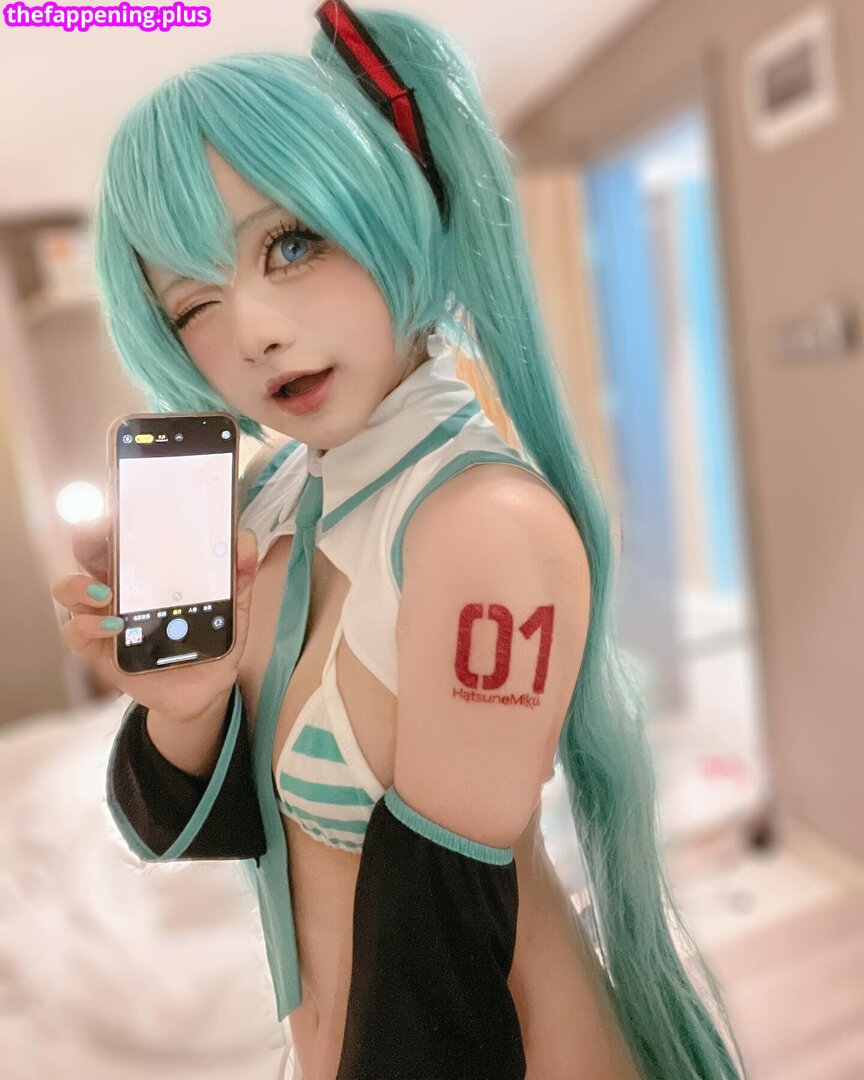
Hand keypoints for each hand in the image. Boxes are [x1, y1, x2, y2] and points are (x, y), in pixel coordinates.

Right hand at [51, 515, 258, 723]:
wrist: (203, 691)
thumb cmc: (208, 642)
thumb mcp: (230, 609)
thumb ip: (238, 577)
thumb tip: (247, 541)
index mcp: (145, 571)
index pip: (121, 533)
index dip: (113, 513)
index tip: (120, 501)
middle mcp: (118, 587)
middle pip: (87, 551)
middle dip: (86, 535)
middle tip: (99, 529)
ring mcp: (103, 617)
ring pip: (70, 590)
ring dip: (81, 584)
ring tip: (107, 591)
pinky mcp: (99, 650)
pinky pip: (77, 632)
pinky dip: (89, 625)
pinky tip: (115, 625)